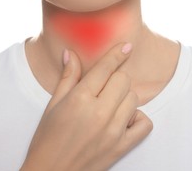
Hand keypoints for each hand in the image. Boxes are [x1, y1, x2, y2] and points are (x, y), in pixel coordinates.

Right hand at [20, 43, 152, 170]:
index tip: (126, 46)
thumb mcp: (53, 105)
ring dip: (124, 97)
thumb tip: (71, 54)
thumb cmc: (47, 139)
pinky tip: (124, 119)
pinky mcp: (121, 147)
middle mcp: (99, 113)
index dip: (117, 54)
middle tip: (104, 87)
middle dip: (115, 78)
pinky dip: (137, 118)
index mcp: (80, 99)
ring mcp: (113, 131)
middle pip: (123, 80)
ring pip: (134, 98)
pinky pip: (144, 124)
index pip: (106, 68)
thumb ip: (67, 78)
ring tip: (110, 104)